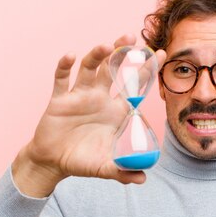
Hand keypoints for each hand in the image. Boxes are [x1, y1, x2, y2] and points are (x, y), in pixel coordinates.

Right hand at [13, 34, 166, 196]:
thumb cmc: (83, 162)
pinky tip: (70, 56)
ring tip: (106, 46)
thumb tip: (142, 178)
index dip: (148, 71)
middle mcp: (100, 98)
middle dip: (122, 53)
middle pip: (113, 70)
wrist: (54, 163)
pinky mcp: (60, 99)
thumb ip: (123, 172)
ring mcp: (80, 96)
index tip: (161, 53)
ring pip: (90, 69)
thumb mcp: (105, 168)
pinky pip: (61, 79)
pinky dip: (64, 66)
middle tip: (131, 37)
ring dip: (96, 55)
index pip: (136, 87)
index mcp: (117, 111)